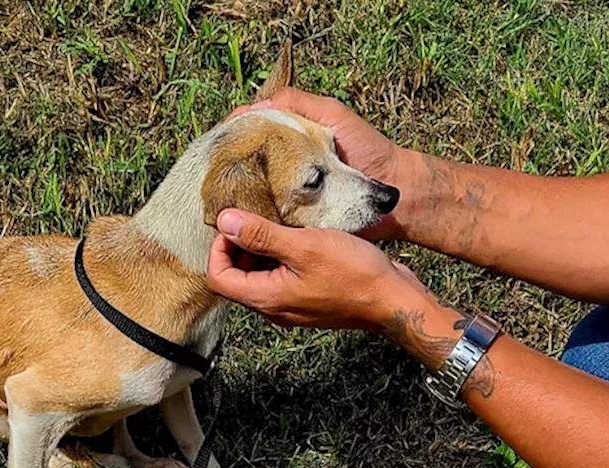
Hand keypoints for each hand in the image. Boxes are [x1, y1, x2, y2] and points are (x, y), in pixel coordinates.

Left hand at [206, 209, 429, 332]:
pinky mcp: (309, 297)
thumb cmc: (354, 275)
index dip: (219, 248)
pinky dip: (282, 257)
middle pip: (237, 277)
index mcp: (266, 298)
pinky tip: (300, 236)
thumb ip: (261, 234)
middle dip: (239, 246)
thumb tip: (224, 221)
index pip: (218, 278)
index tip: (237, 223)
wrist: (394, 300)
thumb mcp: (304, 246)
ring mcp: (292, 304)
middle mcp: (275, 307)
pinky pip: (283, 277)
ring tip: (280, 223)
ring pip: (260, 276)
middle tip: (257, 217)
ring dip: (262, 249)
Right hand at [229, 89, 417, 239]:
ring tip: (220, 196)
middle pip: (246, 170)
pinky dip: (258, 220)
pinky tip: (242, 218)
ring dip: (238, 197)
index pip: (251, 139)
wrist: (396, 189)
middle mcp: (286, 171)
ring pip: (254, 197)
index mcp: (290, 144)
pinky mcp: (300, 223)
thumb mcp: (332, 114)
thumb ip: (297, 103)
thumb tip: (252, 107)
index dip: (231, 140)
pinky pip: (272, 222)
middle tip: (213, 174)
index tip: (216, 145)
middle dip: (228, 171)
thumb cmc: (368, 149)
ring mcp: (291, 198)